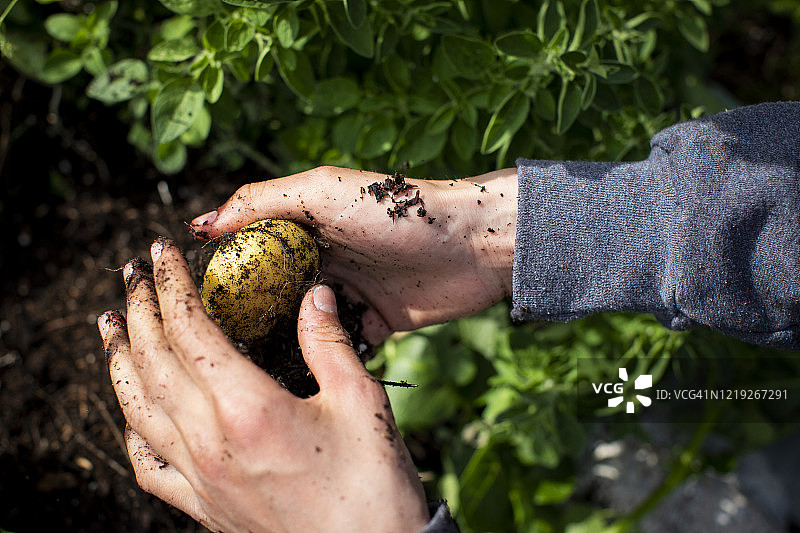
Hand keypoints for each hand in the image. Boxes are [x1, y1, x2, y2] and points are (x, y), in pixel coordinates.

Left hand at [97, 239, 429, 532]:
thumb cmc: (374, 485)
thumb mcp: (361, 402)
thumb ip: (330, 342)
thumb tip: (315, 294)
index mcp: (249, 410)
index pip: (190, 330)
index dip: (170, 285)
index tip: (159, 253)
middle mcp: (211, 443)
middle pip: (152, 361)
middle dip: (138, 310)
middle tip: (132, 274)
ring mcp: (200, 479)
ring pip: (137, 408)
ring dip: (119, 359)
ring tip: (110, 325)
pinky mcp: (203, 507)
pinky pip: (148, 464)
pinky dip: (132, 427)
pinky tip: (133, 409)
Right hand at [190, 166, 517, 343]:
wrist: (474, 245)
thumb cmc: (398, 211)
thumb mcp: (322, 192)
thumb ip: (263, 202)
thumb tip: (201, 224)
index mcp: (306, 225)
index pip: (251, 251)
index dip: (223, 275)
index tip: (192, 304)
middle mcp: (324, 259)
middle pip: (273, 292)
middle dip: (249, 317)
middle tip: (218, 348)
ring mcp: (351, 292)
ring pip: (304, 323)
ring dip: (284, 342)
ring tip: (253, 369)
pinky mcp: (377, 321)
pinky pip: (342, 344)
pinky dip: (325, 357)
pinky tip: (302, 378)